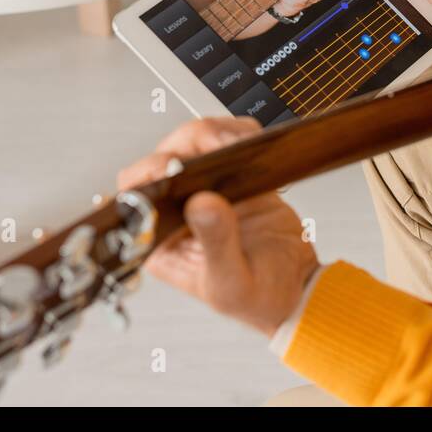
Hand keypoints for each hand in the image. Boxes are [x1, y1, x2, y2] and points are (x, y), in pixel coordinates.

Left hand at [116, 117, 320, 337]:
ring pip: (193, 142)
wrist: (298, 287)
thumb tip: (201, 204)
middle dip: (189, 148)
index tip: (174, 169)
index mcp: (162, 240)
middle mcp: (177, 211)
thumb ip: (216, 244)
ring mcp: (204, 189)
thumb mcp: (233, 282)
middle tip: (218, 150)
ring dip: (215, 135)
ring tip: (239, 147)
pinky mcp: (232, 176)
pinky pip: (227, 139)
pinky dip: (239, 133)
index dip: (147, 177)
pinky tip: (252, 148)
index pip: (134, 197)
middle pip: (163, 159)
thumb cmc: (258, 298)